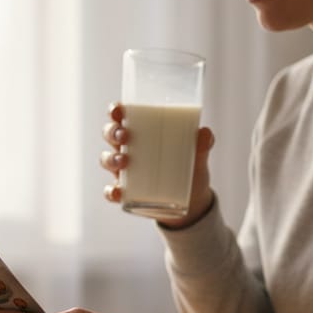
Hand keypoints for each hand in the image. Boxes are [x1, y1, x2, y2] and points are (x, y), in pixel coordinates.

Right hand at [100, 102, 216, 228]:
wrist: (192, 202)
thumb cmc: (191, 170)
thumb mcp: (198, 157)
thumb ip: (202, 145)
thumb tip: (205, 133)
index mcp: (142, 134)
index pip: (122, 117)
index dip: (115, 111)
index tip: (118, 110)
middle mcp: (128, 149)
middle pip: (110, 135)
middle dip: (112, 132)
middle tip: (124, 136)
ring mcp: (125, 172)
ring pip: (107, 160)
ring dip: (110, 159)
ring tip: (123, 162)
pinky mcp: (126, 193)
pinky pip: (111, 191)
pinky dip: (111, 191)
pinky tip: (118, 192)